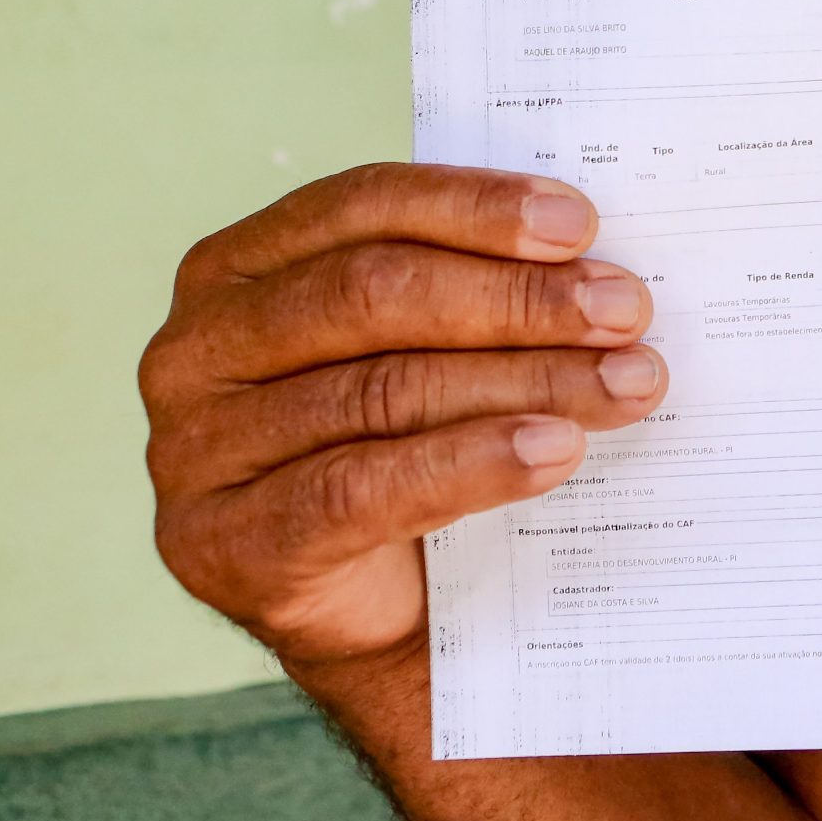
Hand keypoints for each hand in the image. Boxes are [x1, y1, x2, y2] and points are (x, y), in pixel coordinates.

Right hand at [140, 163, 667, 665]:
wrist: (380, 613)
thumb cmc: (414, 446)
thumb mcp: (432, 349)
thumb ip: (475, 288)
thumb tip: (599, 258)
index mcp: (238, 268)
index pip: (362, 207)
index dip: (476, 210)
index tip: (582, 225)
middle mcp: (197, 348)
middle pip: (373, 295)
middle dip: (517, 299)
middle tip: (627, 310)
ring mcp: (194, 451)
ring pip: (382, 391)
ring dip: (525, 381)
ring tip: (626, 383)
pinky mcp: (223, 545)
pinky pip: (361, 490)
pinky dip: (473, 464)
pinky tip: (555, 451)